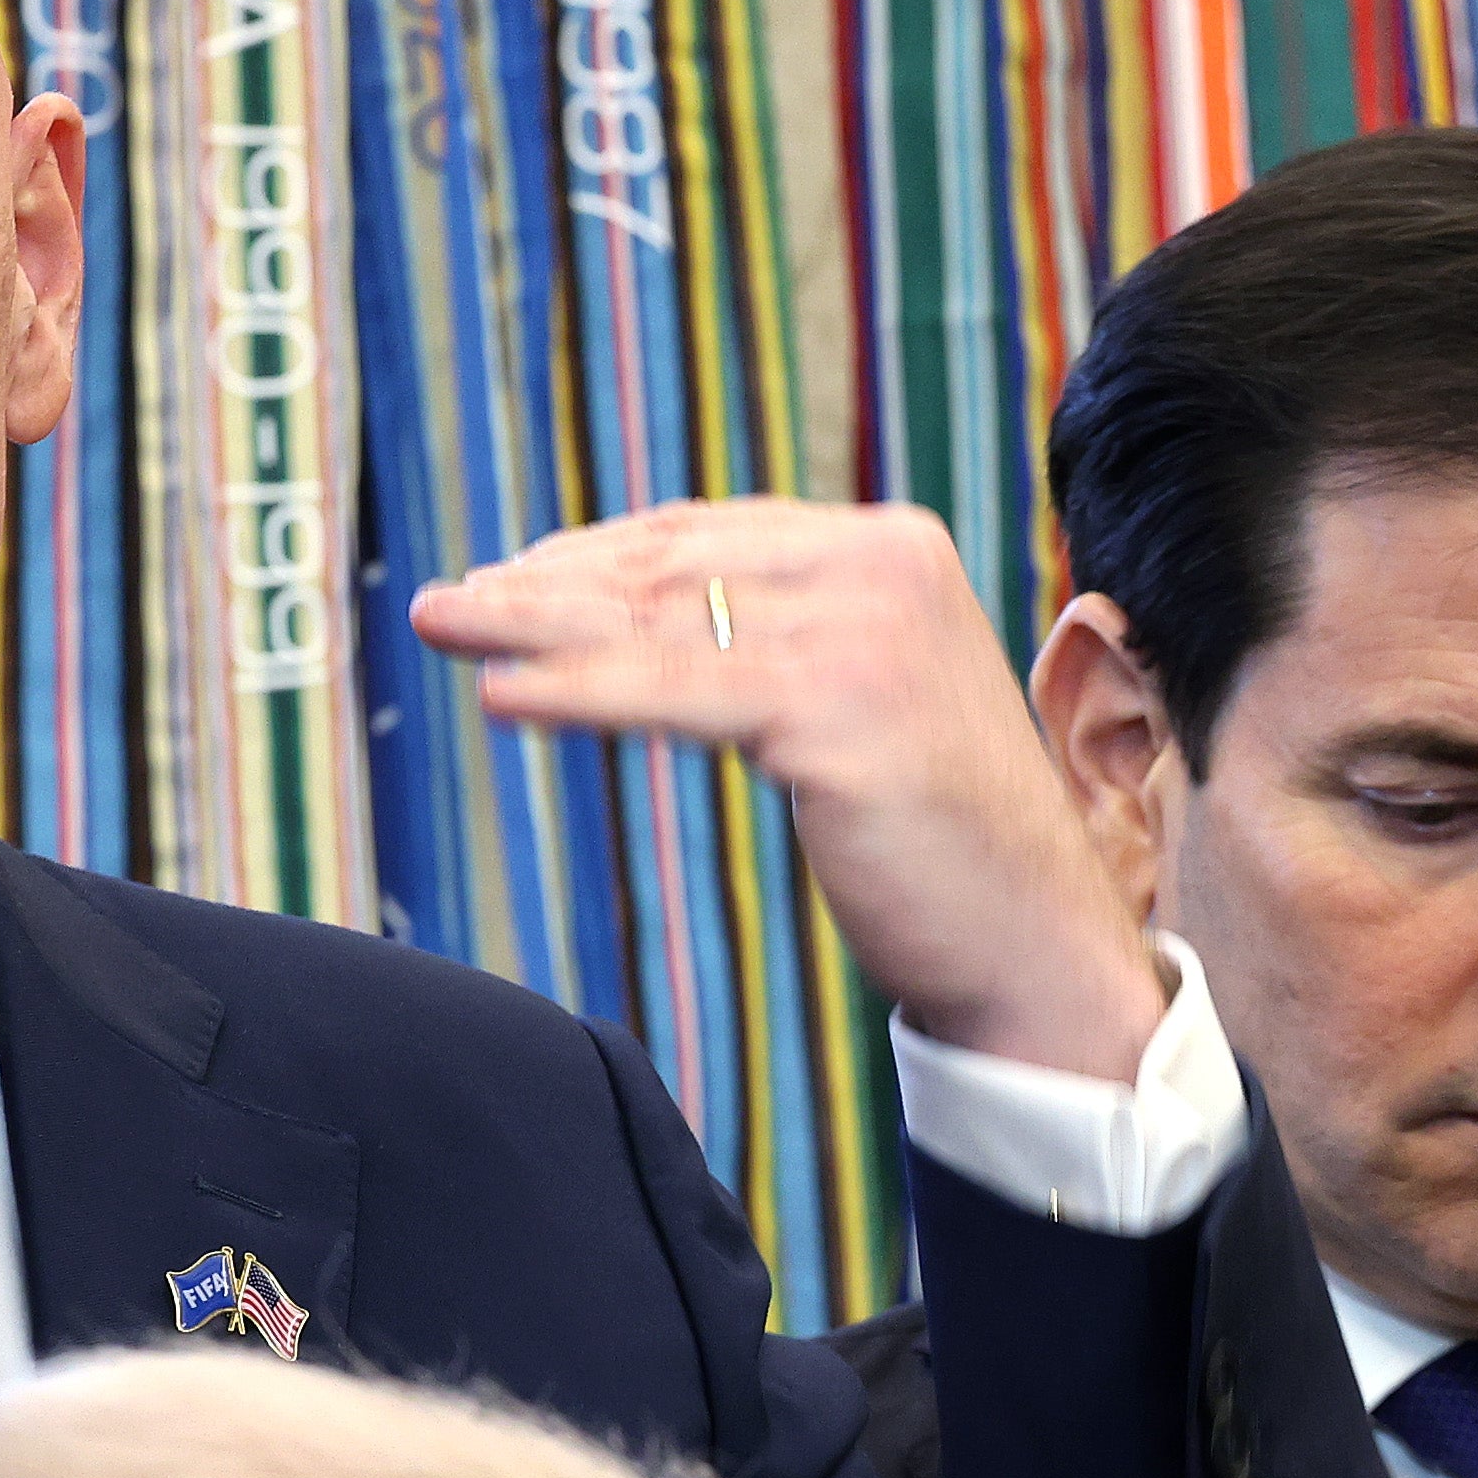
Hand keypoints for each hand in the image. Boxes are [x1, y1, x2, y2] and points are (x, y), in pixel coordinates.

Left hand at [413, 500, 1171, 1080]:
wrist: (1036, 945)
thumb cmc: (942, 842)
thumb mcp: (863, 703)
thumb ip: (788, 640)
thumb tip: (651, 613)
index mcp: (893, 549)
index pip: (712, 532)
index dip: (597, 552)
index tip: (510, 578)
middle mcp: (882, 568)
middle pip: (673, 565)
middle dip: (544, 583)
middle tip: (445, 602)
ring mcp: (864, 634)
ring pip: (660, 619)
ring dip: (530, 623)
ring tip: (441, 626)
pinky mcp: (837, 713)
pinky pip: (672, 691)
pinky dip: (577, 689)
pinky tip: (503, 695)